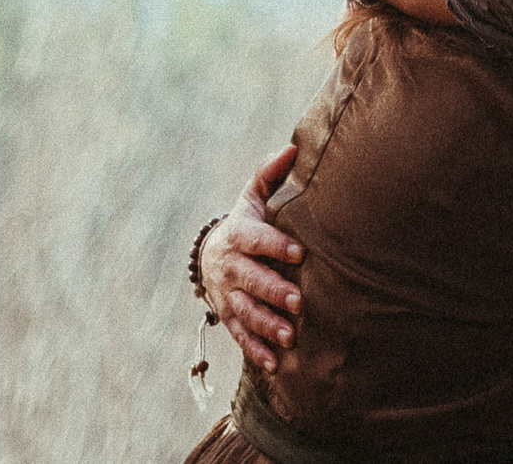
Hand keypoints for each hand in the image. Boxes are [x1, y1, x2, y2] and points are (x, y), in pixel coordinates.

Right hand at [202, 145, 305, 372]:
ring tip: (289, 337)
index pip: (255, 238)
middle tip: (298, 301)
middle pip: (250, 280)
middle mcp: (230, 267)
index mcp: (237, 234)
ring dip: (266, 325)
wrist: (212, 254)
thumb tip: (292, 147)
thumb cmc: (246, 222)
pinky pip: (239, 336)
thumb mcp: (252, 198)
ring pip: (244, 311)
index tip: (299, 252)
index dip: (275, 244)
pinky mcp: (228, 316)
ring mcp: (227, 294)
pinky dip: (255, 351)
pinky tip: (274, 365)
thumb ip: (269, 175)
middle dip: (273, 291)